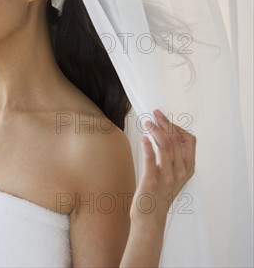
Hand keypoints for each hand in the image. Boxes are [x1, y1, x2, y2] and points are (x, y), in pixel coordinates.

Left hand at [130, 109, 196, 225]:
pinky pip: (151, 160)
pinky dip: (147, 147)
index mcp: (187, 169)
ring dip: (156, 131)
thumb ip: (173, 158)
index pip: (189, 141)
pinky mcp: (151, 182)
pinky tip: (143, 138)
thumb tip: (166, 134)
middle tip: (155, 113)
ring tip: (147, 122)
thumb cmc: (159, 194)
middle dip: (165, 124)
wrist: (150, 218)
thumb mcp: (173, 175)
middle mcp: (180, 172)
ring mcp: (166, 177)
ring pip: (165, 147)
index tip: (165, 119)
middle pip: (175, 140)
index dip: (177, 127)